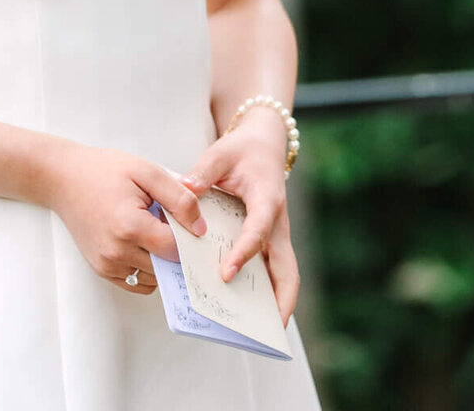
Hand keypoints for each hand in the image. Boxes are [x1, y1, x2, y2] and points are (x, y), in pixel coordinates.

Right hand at [42, 142, 206, 296]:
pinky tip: (141, 242)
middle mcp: (117, 252)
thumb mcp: (147, 171)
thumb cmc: (104, 171)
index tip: (187, 220)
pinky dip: (146, 267)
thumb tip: (200, 228)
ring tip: (152, 228)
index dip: (187, 234)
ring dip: (160, 258)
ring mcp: (107, 265)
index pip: (176, 248)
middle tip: (170, 222)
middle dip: (175, 247)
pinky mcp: (101, 270)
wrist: (64, 178)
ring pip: (154, 277)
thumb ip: (179, 198)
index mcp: (130, 227)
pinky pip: (137, 282)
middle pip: (166, 265)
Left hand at [181, 107, 299, 325]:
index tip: (226, 274)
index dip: (244, 253)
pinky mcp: (272, 239)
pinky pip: (273, 269)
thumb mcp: (221, 153)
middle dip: (282, 299)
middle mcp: (278, 222)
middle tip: (268, 328)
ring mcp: (278, 234)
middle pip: (289, 268)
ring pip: (286, 274)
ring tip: (259, 331)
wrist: (265, 143)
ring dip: (278, 301)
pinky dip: (267, 289)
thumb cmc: (242, 150)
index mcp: (267, 200)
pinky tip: (246, 306)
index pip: (258, 232)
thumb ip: (203, 171)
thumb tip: (184, 190)